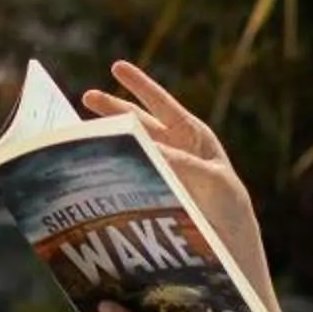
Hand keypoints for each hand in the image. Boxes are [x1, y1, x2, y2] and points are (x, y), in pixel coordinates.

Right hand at [83, 60, 259, 252]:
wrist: (230, 245)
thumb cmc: (230, 206)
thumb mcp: (212, 180)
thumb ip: (181, 163)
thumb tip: (145, 148)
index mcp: (191, 136)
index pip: (161, 104)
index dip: (139, 84)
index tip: (117, 66)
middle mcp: (173, 148)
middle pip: (137, 122)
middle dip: (112, 109)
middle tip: (86, 97)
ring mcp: (159, 169)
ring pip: (128, 147)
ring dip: (107, 139)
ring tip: (82, 135)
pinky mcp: (148, 191)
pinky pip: (125, 174)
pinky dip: (109, 169)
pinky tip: (91, 169)